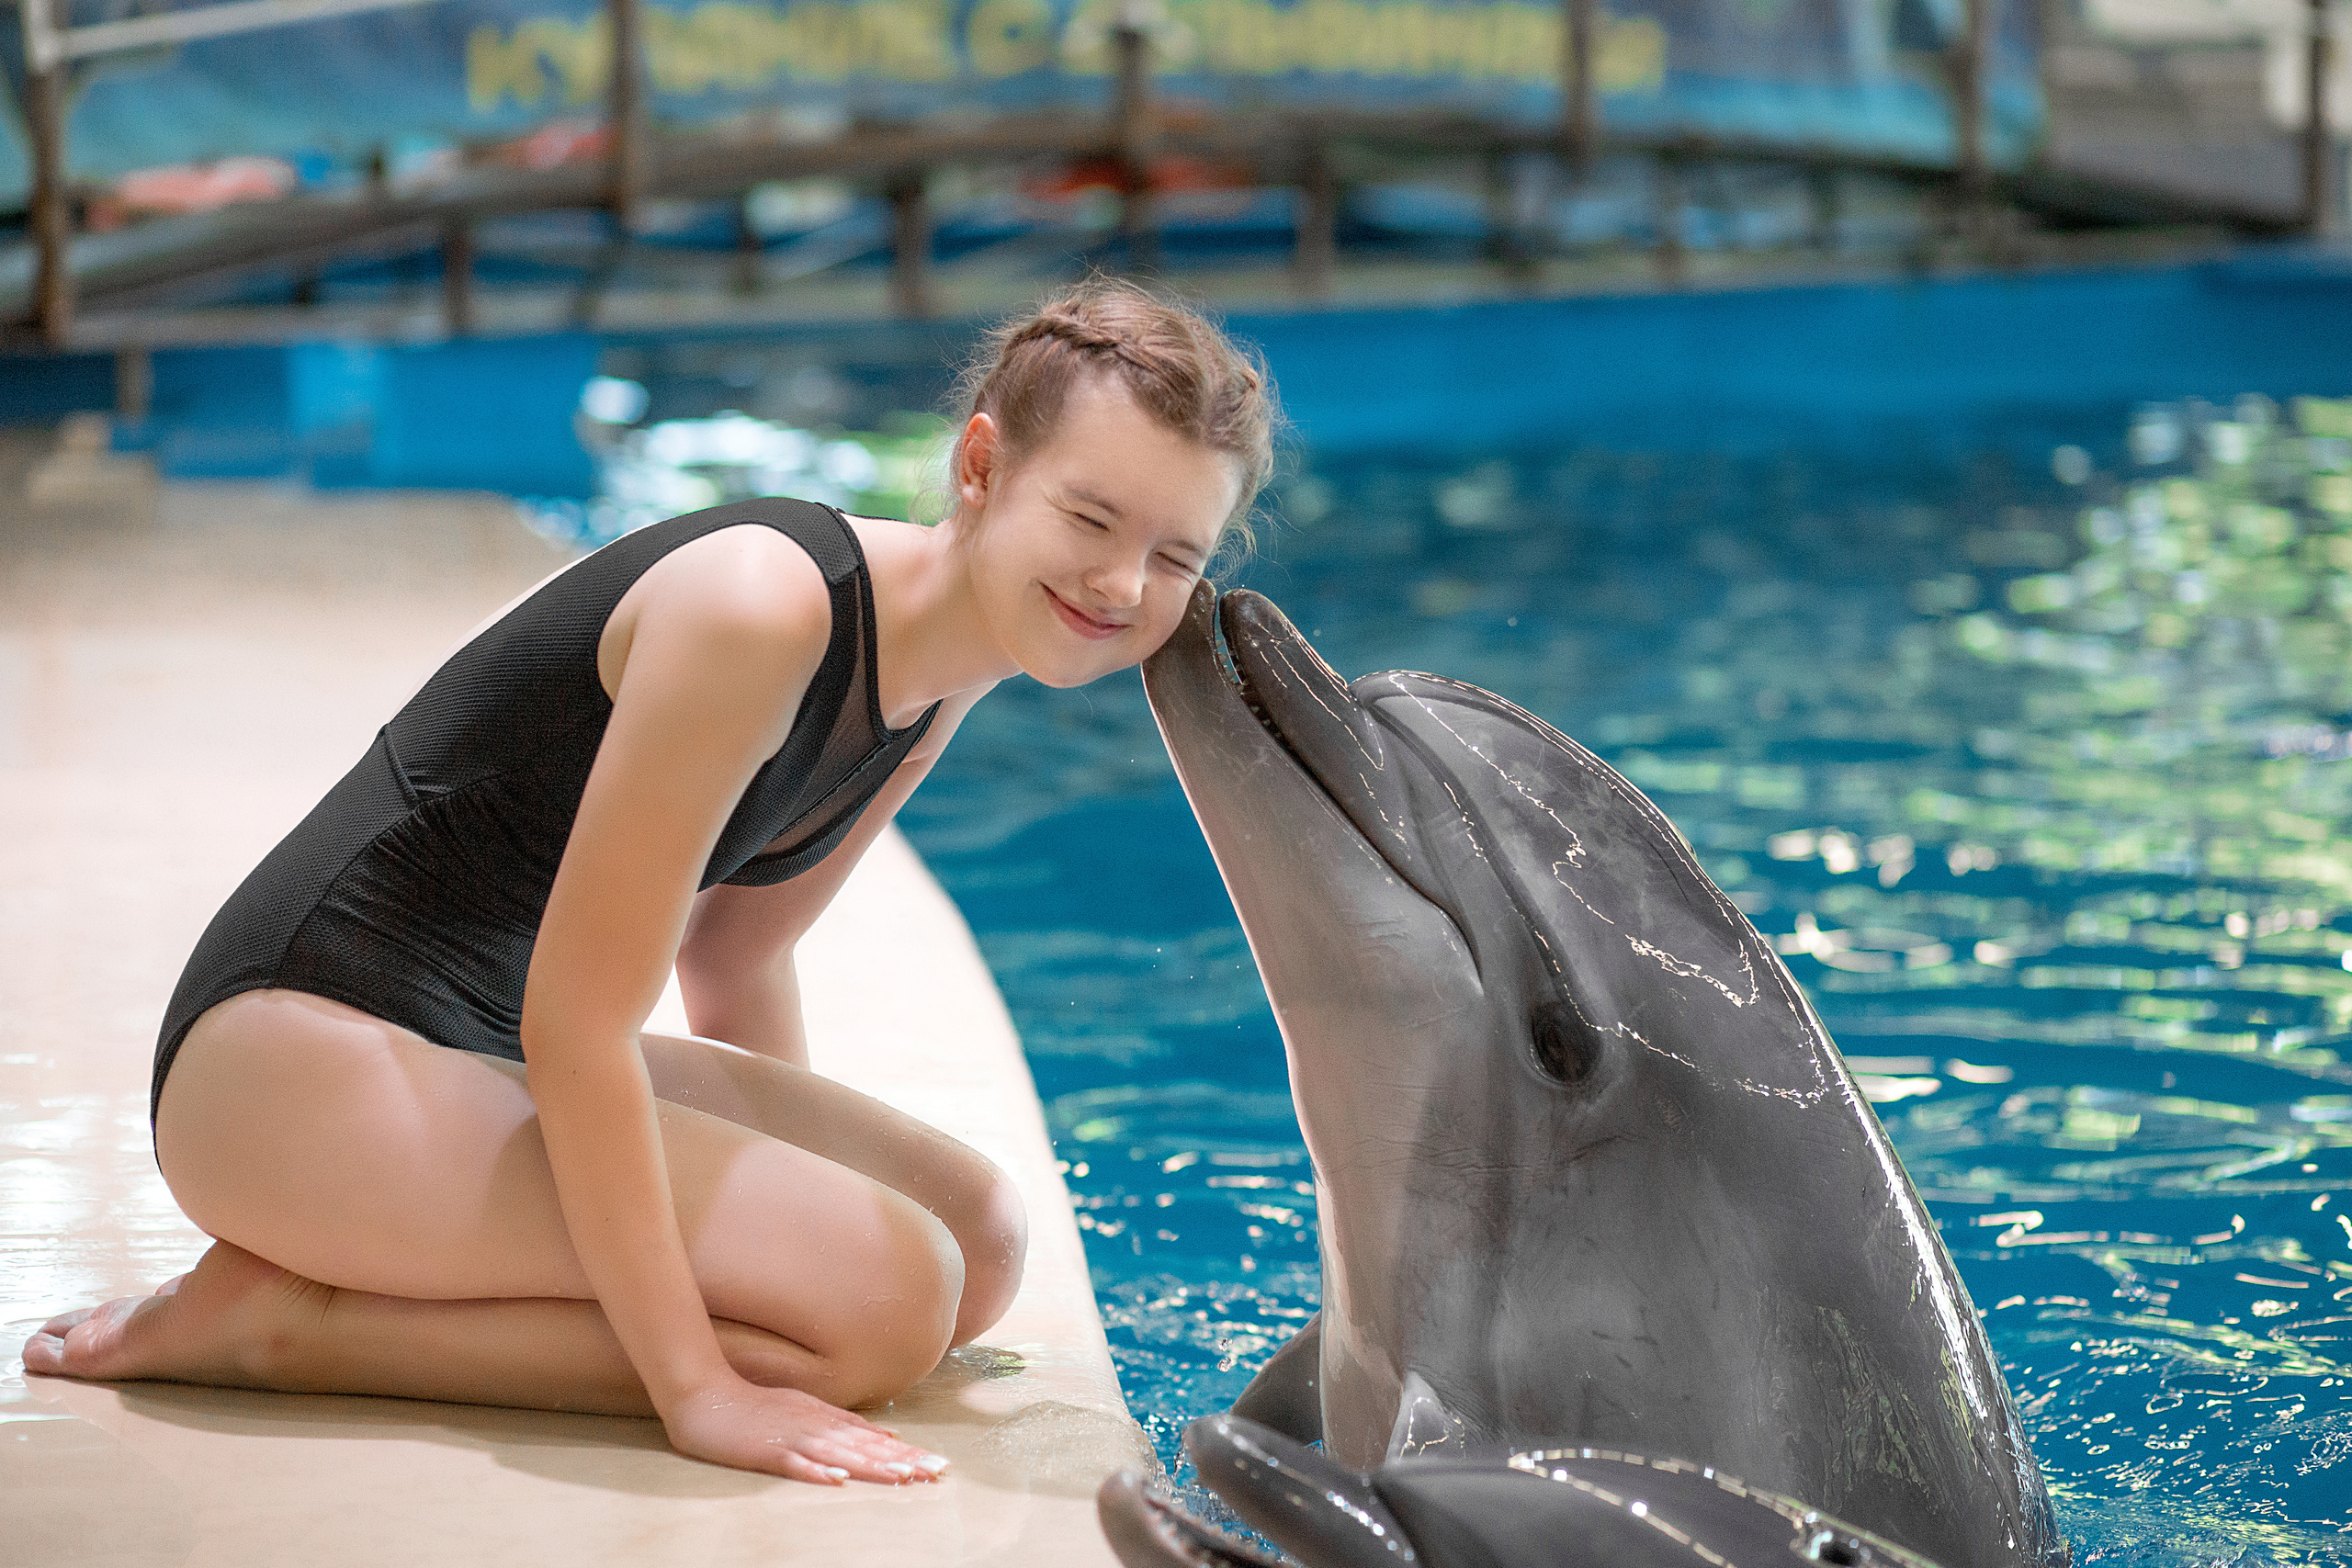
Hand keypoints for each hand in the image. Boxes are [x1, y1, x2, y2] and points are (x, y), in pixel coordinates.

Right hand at [662, 1377, 949, 1484]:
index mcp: (825, 1417)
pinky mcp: (765, 1451)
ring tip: (903, 1477)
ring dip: (872, 1466)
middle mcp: (815, 1425)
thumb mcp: (806, 1409)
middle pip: (865, 1447)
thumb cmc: (755, 1406)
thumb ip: (843, 1424)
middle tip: (936, 1473)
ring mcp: (791, 1437)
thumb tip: (887, 1437)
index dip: (907, 1453)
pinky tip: (838, 1481)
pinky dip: (817, 1472)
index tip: (937, 1466)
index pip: (874, 1439)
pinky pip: (794, 1464)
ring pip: (839, 1454)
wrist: (704, 1396)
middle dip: (903, 1462)